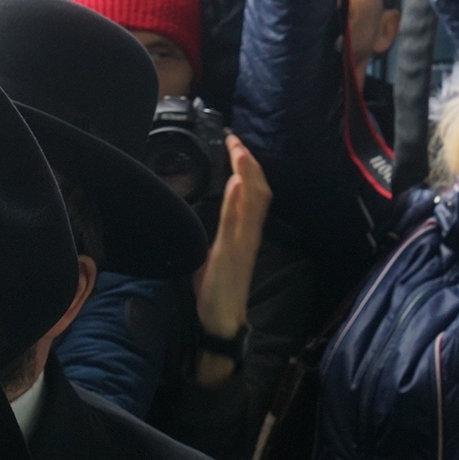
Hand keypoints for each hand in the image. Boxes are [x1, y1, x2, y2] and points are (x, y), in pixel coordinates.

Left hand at [195, 136, 271, 387]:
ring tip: (240, 152)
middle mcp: (248, 234)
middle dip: (248, 164)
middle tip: (236, 140)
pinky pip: (237, 224)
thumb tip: (201, 218)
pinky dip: (239, 202)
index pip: (251, 193)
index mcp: (244, 232)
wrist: (222, 320)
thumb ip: (216, 233)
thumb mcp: (214, 254)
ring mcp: (242, 243)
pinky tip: (238, 185)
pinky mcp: (232, 254)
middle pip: (257, 192)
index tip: (236, 146)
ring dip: (246, 174)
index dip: (247, 169)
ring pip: (252, 202)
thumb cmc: (217, 289)